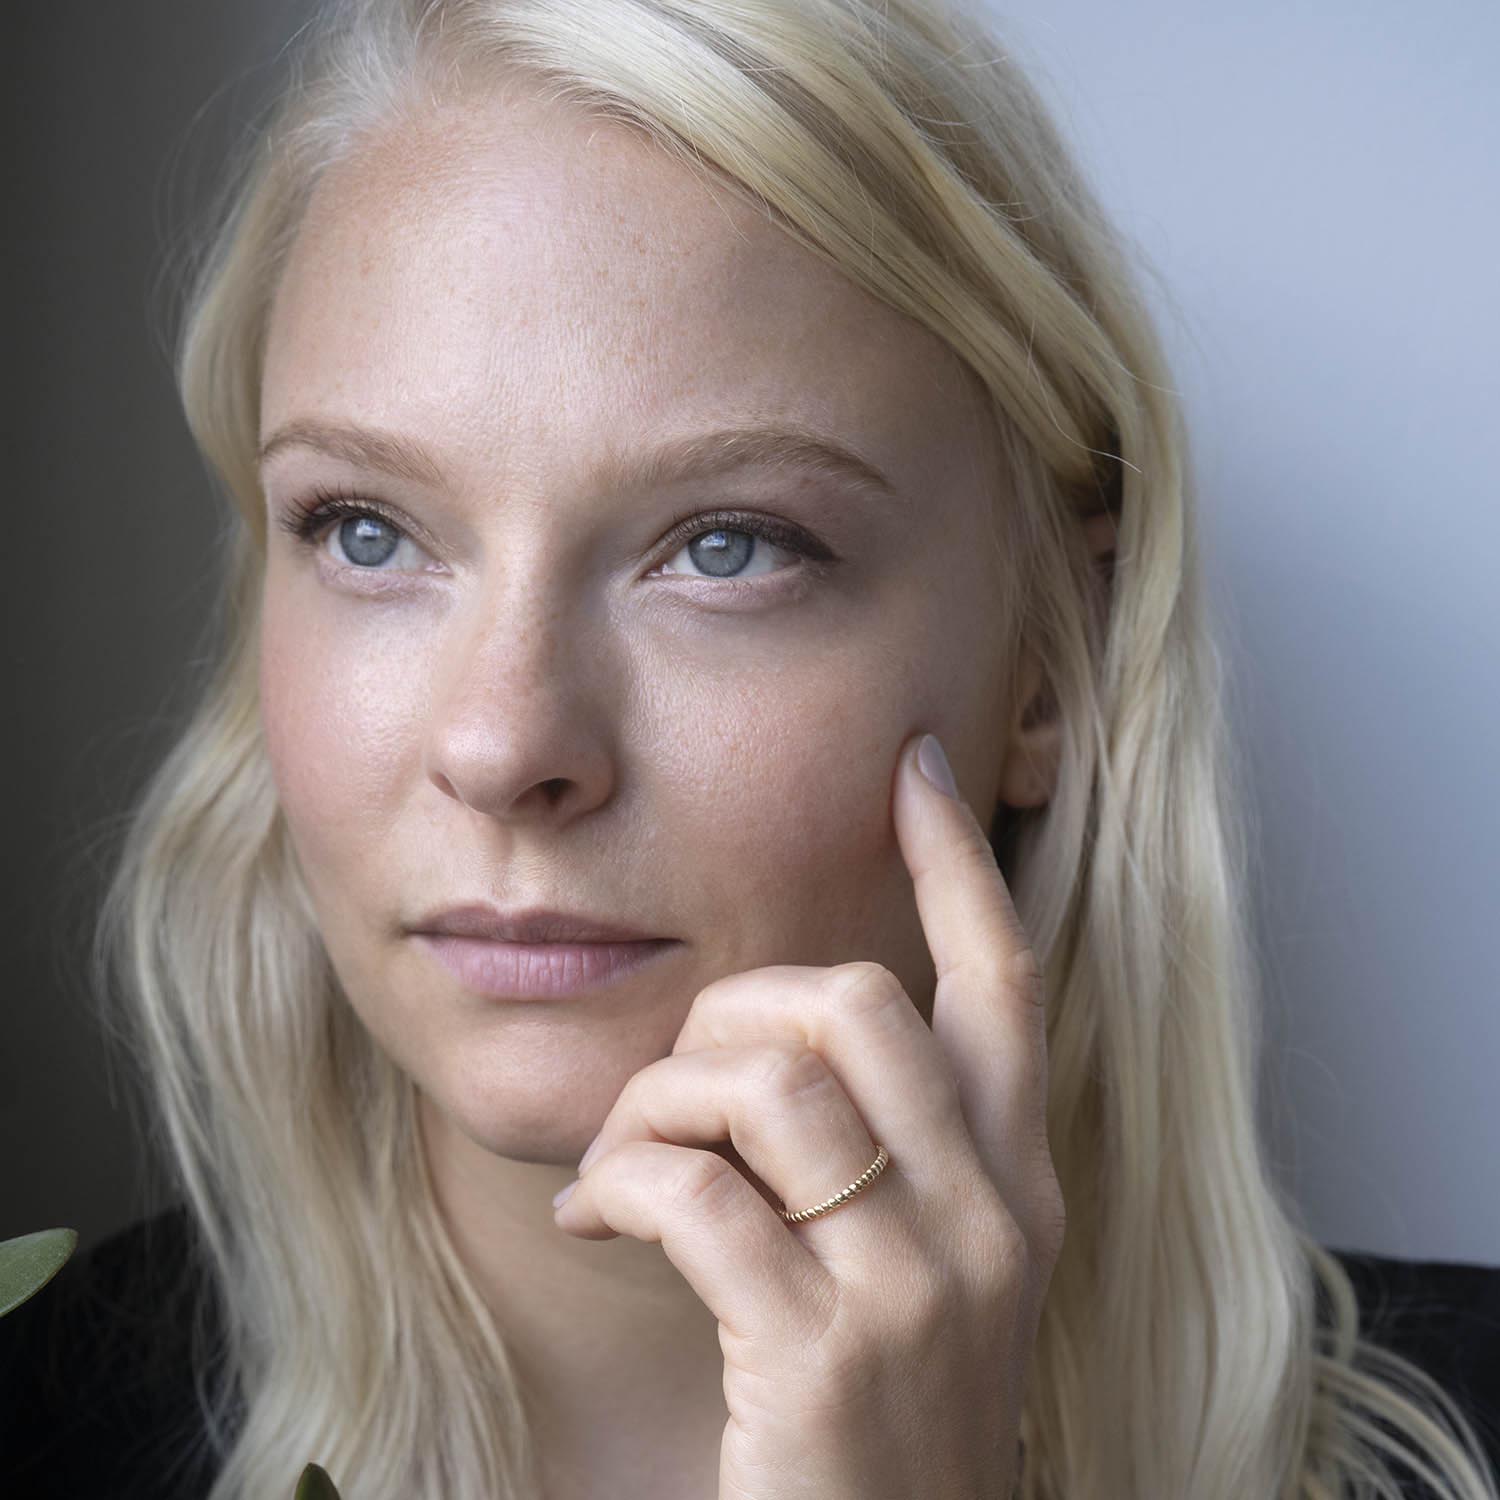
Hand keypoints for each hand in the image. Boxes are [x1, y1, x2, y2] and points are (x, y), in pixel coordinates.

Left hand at [552, 731, 1064, 1499]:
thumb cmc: (879, 1412)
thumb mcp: (923, 1270)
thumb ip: (887, 1150)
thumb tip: (767, 1037)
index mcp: (1017, 1183)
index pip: (1005, 979)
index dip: (957, 863)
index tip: (911, 768)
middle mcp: (990, 1218)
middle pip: (854, 1004)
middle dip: (732, 1014)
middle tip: (676, 1086)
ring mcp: (917, 1286)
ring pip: (763, 1085)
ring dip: (655, 1102)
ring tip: (620, 1161)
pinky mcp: (823, 1353)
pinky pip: (692, 1191)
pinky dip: (615, 1182)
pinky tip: (590, 1216)